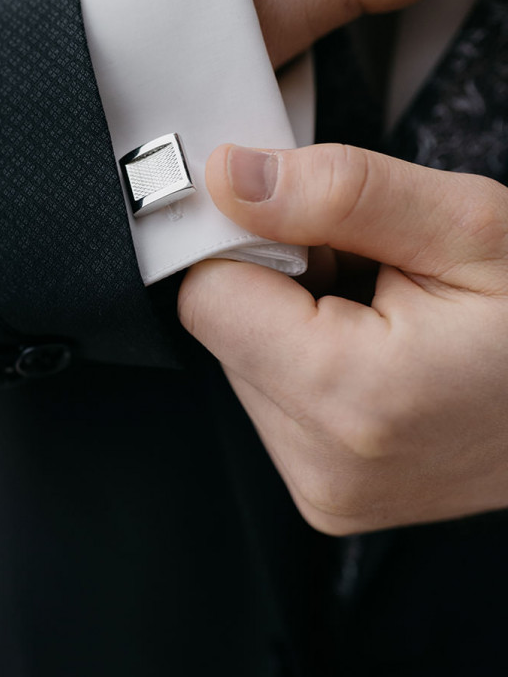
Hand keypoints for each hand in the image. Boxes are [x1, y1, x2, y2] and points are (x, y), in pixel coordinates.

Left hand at [178, 143, 507, 534]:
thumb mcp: (467, 226)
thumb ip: (341, 191)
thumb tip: (231, 176)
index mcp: (354, 395)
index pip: (209, 297)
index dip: (253, 243)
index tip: (318, 231)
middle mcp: (325, 462)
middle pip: (224, 334)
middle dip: (284, 288)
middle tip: (375, 279)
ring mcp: (325, 492)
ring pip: (246, 369)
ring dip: (298, 330)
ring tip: (388, 325)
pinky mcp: (328, 499)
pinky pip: (276, 409)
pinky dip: (313, 372)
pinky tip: (381, 363)